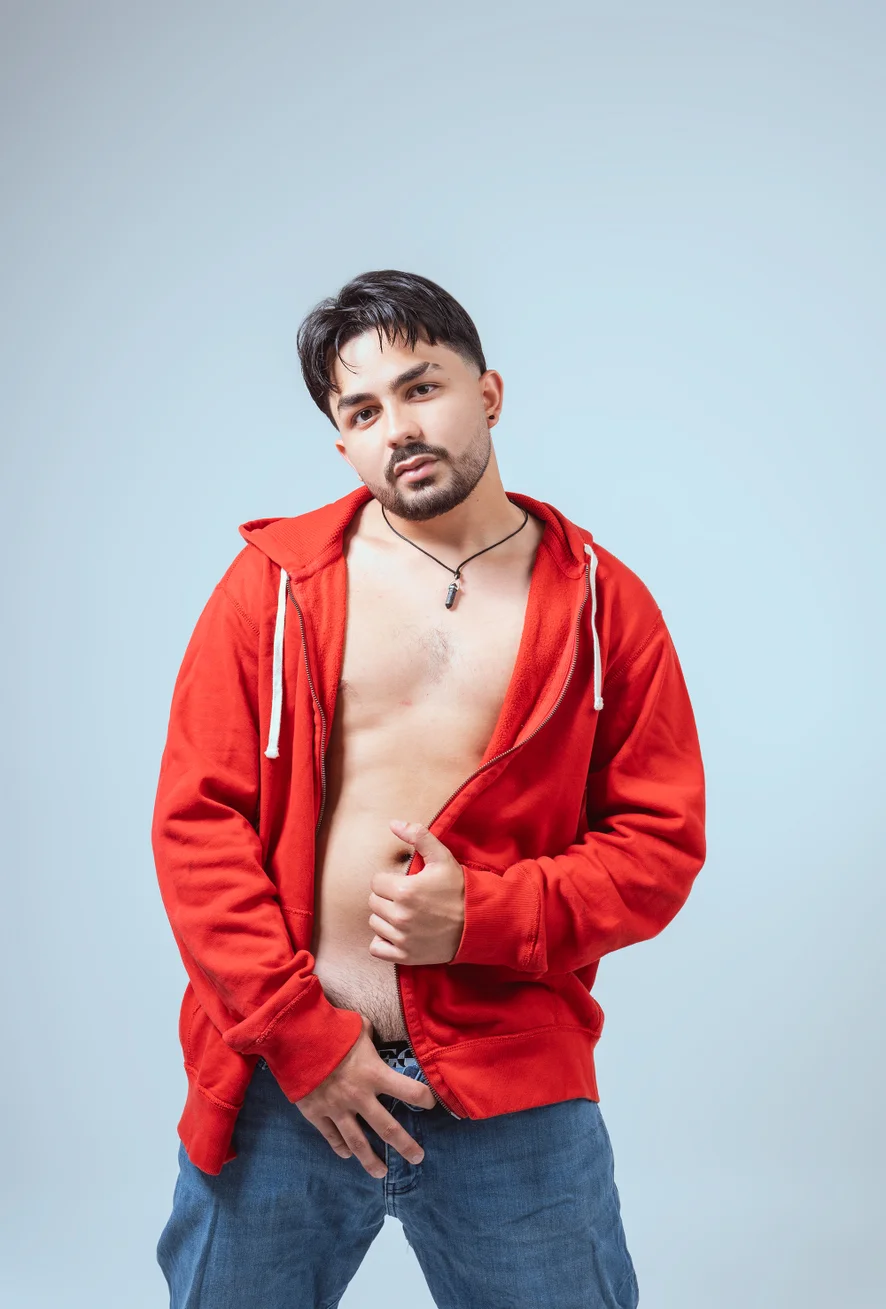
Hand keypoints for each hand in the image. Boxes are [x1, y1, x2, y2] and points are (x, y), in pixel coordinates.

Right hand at [294, 1016, 436, 1176]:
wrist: (294, 1038)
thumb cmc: (331, 1029)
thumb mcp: (358, 1028)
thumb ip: (370, 1038)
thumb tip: (372, 1037)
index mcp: (374, 1074)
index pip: (409, 1091)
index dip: (424, 1098)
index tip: (431, 1104)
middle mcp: (358, 1097)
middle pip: (387, 1129)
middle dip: (405, 1145)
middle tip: (417, 1158)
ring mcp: (336, 1109)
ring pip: (358, 1143)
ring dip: (371, 1160)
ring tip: (382, 1173)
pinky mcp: (316, 1114)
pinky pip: (331, 1136)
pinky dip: (340, 1147)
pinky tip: (348, 1155)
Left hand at [368, 819, 465, 964]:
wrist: (479, 922)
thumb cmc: (459, 889)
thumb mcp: (442, 858)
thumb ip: (418, 836)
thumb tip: (393, 823)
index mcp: (405, 890)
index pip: (376, 882)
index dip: (389, 880)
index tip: (405, 882)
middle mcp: (400, 915)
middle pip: (374, 902)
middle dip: (387, 897)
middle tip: (406, 898)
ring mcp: (402, 938)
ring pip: (374, 923)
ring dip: (385, 918)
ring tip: (405, 914)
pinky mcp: (405, 956)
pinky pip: (377, 948)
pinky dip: (383, 941)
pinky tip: (398, 933)